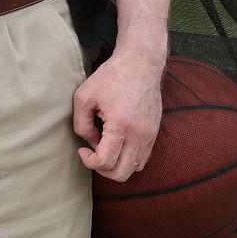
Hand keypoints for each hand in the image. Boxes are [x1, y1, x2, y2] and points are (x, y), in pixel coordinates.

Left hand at [72, 50, 164, 181]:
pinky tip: (118, 142)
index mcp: (121, 125)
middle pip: (121, 174)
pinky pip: (143, 158)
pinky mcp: (155, 132)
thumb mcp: (84, 97)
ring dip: (117, 164)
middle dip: (103, 169)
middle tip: (93, 154)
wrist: (141, 63)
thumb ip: (81, 125)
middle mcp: (139, 134)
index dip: (89, 162)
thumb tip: (91, 143)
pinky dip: (129, 157)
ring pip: (135, 168)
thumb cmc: (111, 77)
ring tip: (107, 146)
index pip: (106, 163)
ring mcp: (150, 134)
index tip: (82, 150)